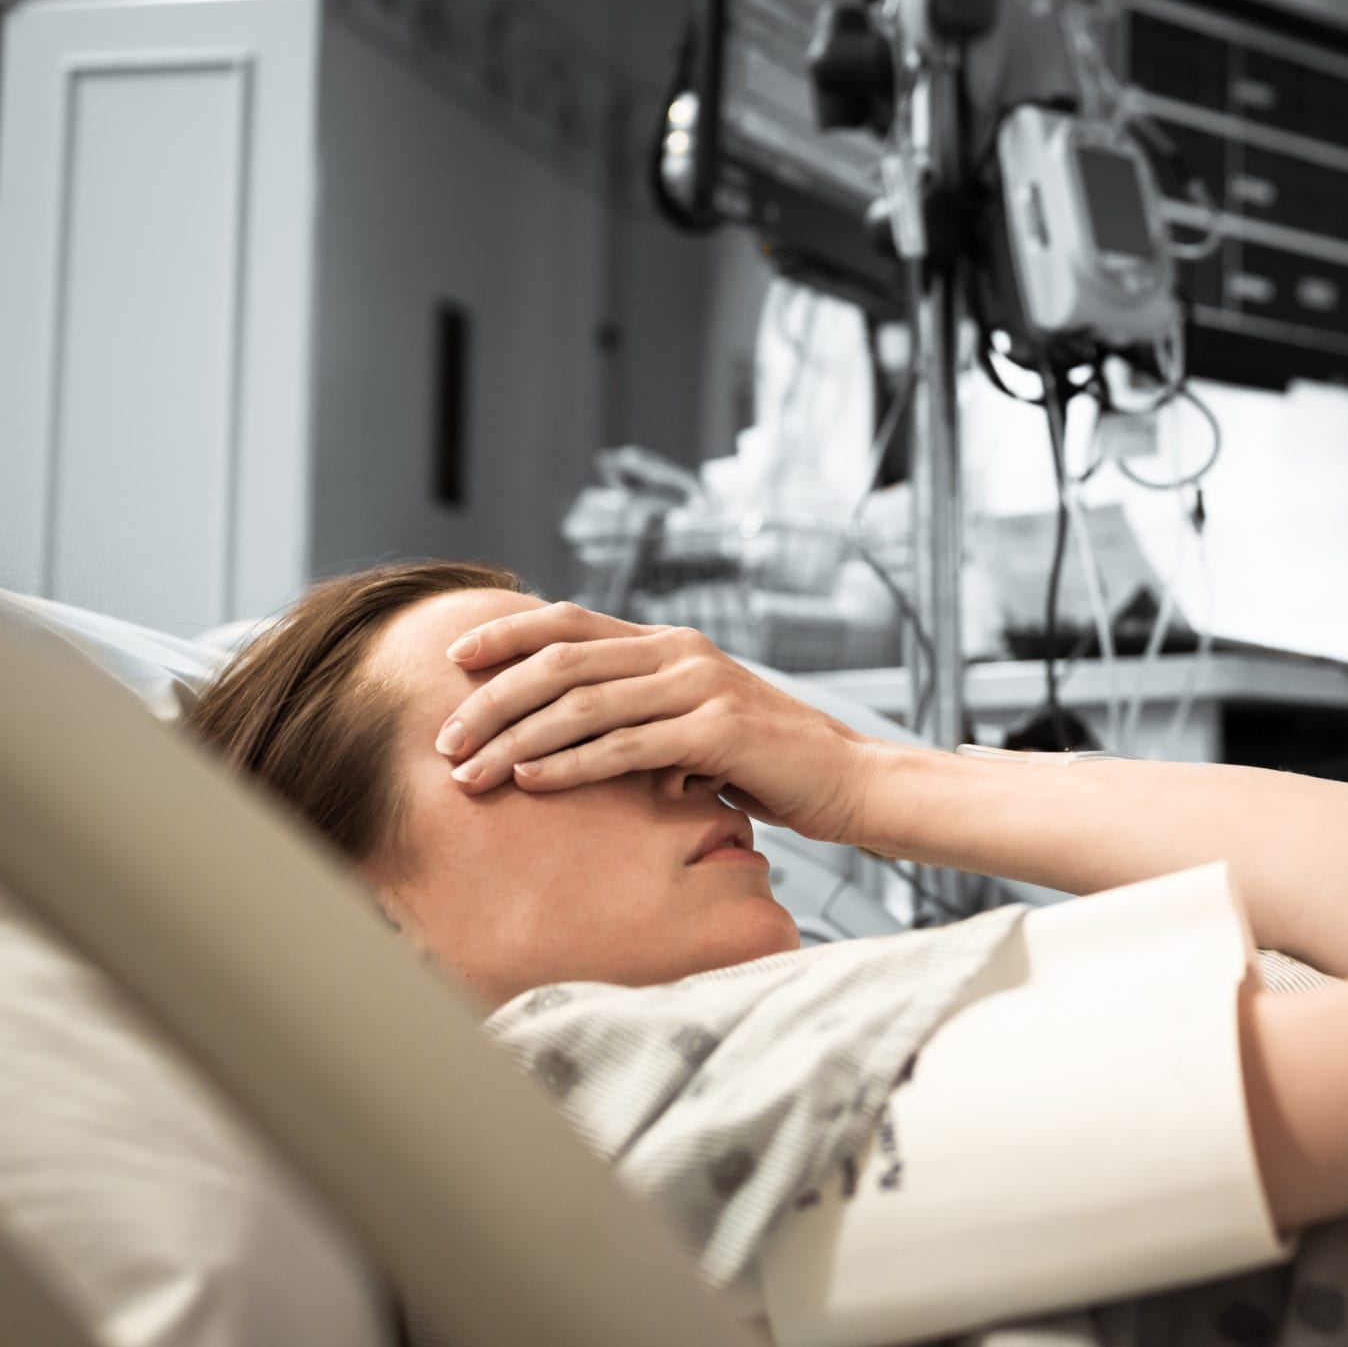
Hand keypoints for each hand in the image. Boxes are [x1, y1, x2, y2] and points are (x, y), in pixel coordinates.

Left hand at [433, 601, 879, 845]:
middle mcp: (682, 652)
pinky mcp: (719, 731)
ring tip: (470, 771)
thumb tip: (567, 736)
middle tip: (443, 739)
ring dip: (516, 738)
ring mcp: (702, 686)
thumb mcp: (694, 726)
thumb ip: (640, 717)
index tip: (452, 659)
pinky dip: (571, 764)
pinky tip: (531, 780)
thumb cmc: (767, 762)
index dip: (507, 635)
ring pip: (585, 703)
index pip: (571, 622)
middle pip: (563, 662)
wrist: (849, 780)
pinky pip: (626, 746)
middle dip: (492, 700)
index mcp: (671, 643)